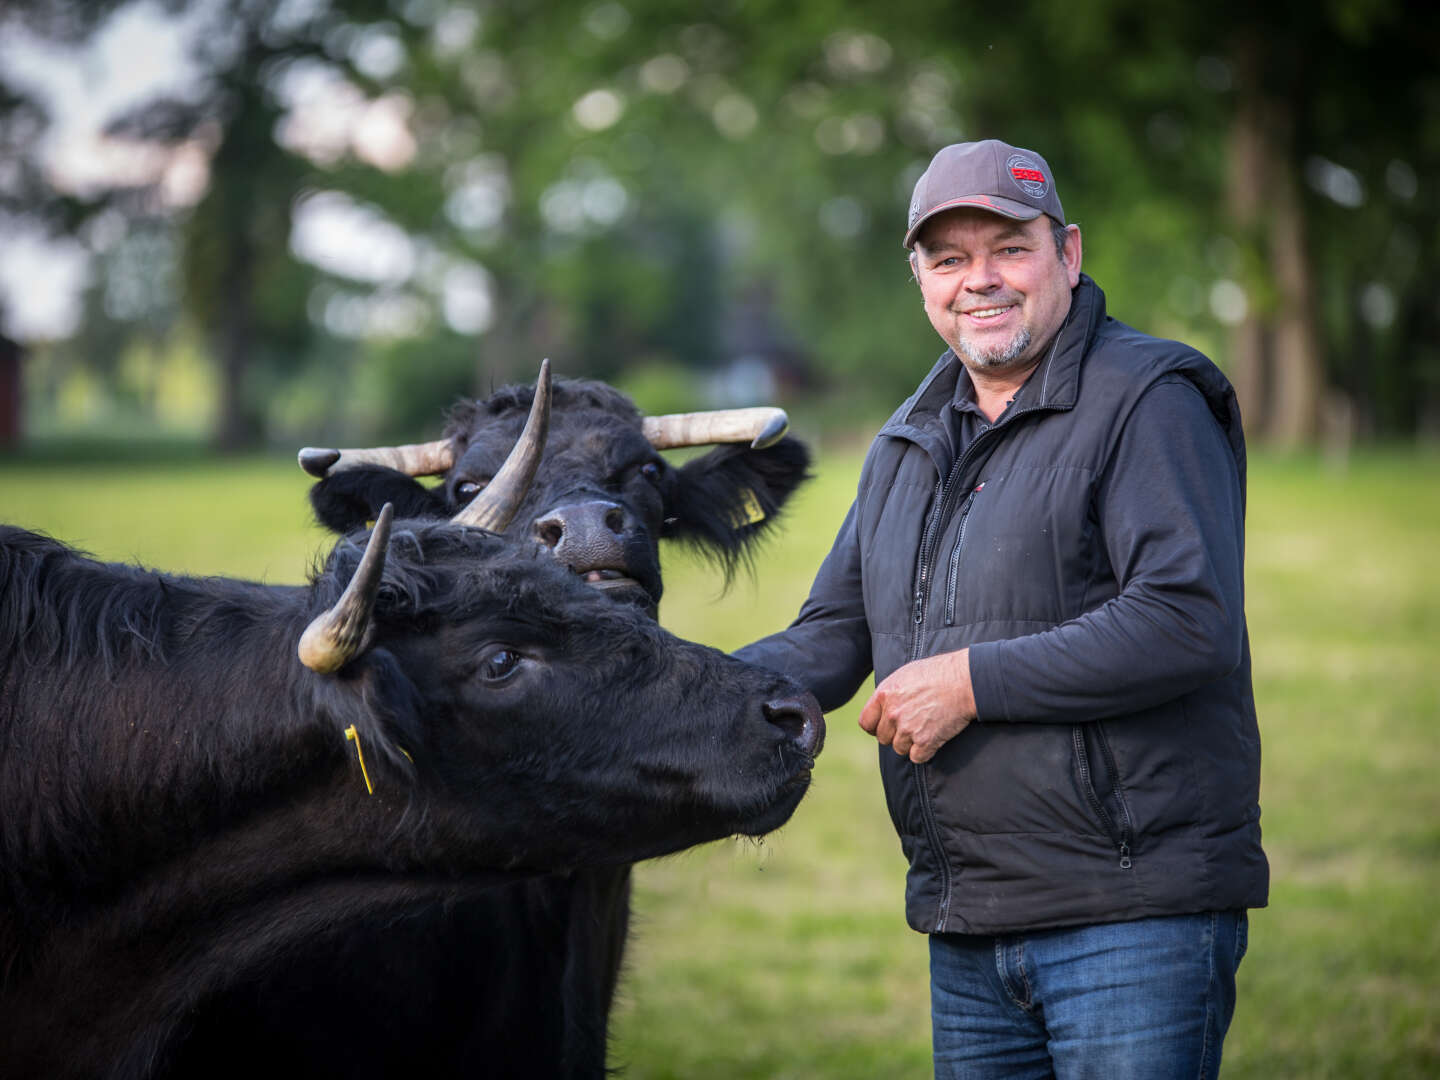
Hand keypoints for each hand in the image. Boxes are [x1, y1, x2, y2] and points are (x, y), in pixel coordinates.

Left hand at [859, 649, 975, 763]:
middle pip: (883, 738)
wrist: (966, 681)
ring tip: (926, 727)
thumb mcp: (905, 674)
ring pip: (899, 748)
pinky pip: (916, 757)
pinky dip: (925, 752)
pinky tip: (934, 738)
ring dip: (911, 743)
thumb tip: (882, 706)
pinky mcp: (925, 741)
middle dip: (896, 735)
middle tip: (913, 724)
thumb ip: (890, 693)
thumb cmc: (938, 673)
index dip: (875, 727)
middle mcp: (893, 713)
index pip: (866, 722)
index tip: (886, 727)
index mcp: (884, 694)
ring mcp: (908, 728)